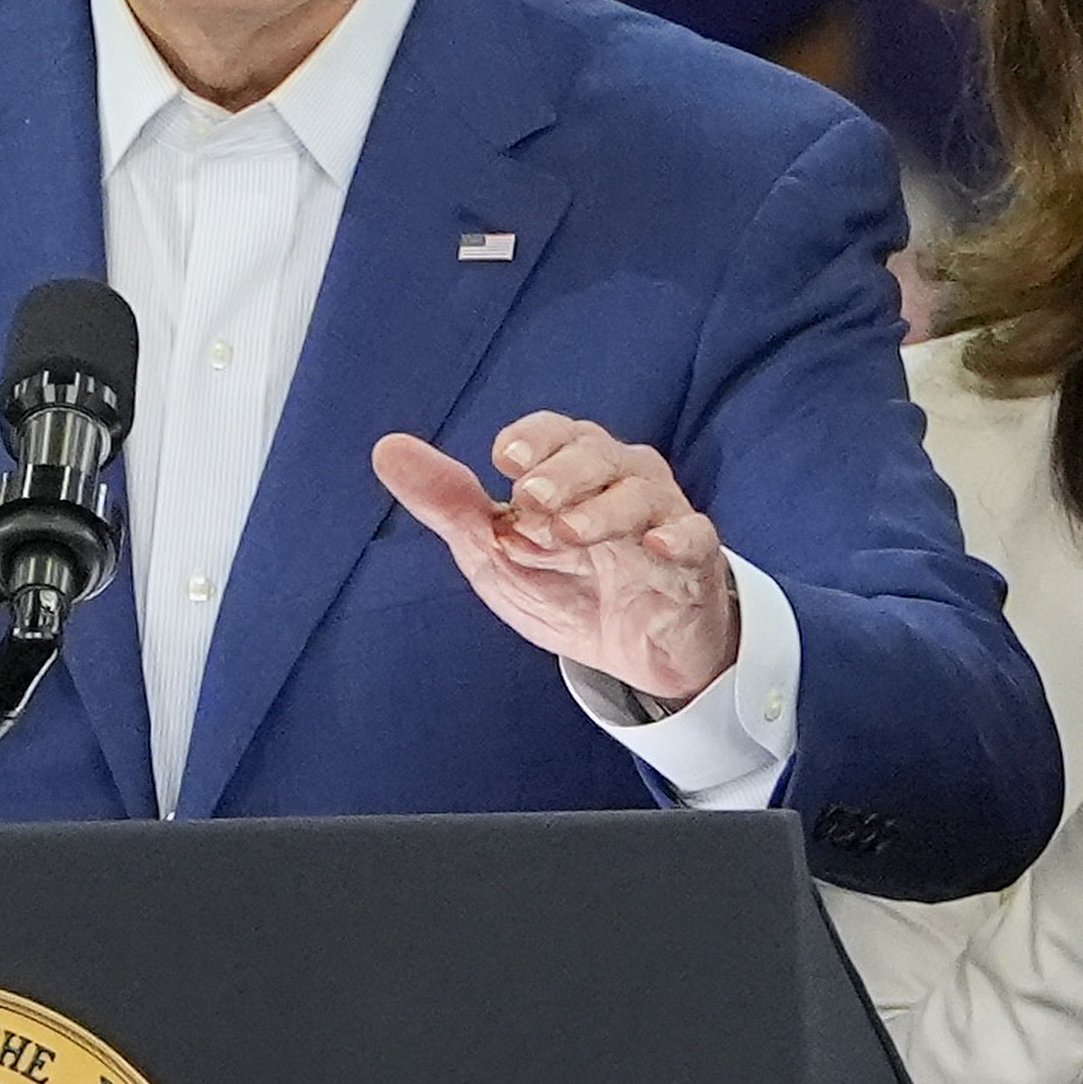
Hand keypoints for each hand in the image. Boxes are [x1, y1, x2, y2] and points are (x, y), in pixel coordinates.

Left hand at [370, 415, 741, 707]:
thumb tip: (386, 449)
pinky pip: (695, 537)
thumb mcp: (495, 549)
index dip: (532, 441)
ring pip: (640, 492)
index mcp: (571, 467)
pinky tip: (658, 546)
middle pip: (595, 453)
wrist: (632, 649)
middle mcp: (618, 478)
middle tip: (530, 500)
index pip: (553, 434)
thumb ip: (448, 502)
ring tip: (571, 533)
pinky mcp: (694, 560)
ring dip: (604, 508)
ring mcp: (659, 516)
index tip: (505, 461)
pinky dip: (680, 537)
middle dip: (562, 472)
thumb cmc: (565, 582)